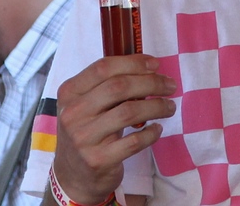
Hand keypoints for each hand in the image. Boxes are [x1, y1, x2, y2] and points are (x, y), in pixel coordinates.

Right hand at [52, 54, 176, 203]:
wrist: (73, 175)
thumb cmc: (85, 132)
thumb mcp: (84, 106)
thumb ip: (105, 88)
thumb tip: (145, 70)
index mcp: (69, 92)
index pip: (103, 68)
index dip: (132, 62)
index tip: (155, 64)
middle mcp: (73, 112)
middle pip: (118, 87)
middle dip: (150, 82)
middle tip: (169, 85)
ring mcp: (84, 137)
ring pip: (129, 112)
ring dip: (156, 106)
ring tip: (169, 106)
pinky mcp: (99, 159)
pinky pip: (134, 142)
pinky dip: (151, 134)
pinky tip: (158, 129)